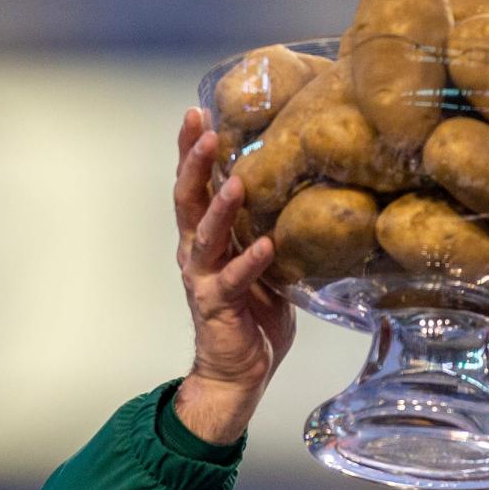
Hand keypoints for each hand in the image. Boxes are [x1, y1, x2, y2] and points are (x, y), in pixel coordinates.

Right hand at [173, 108, 295, 442]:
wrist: (238, 375)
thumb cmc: (253, 322)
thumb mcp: (266, 271)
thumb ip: (269, 237)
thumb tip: (301, 204)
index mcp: (206, 242)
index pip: (195, 188)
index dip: (193, 152)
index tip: (198, 114)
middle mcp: (197, 255)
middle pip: (188, 199)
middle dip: (194, 162)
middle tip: (204, 128)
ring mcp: (204, 279)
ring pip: (204, 235)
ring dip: (220, 206)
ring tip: (235, 180)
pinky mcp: (218, 306)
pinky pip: (235, 279)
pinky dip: (250, 260)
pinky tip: (265, 245)